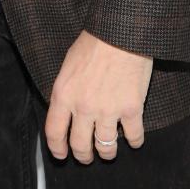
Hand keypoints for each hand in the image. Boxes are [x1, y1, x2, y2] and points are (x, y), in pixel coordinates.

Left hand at [45, 30, 152, 163]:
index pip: (54, 132)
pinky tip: (133, 138)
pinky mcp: (132, 109)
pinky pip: (134, 137)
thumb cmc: (93, 42)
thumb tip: (67, 111)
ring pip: (106, 148)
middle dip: (83, 156)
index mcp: (64, 94)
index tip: (61, 155)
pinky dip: (135, 141)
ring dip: (107, 153)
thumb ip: (66, 91)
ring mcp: (109, 110)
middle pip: (80, 146)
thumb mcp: (68, 65)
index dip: (57, 149)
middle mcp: (84, 107)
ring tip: (108, 150)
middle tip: (86, 156)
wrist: (120, 32)